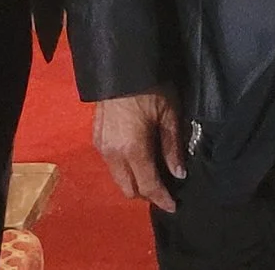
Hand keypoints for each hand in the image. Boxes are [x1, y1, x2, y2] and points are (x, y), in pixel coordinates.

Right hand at [93, 90, 185, 212]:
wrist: (122, 67)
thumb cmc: (151, 88)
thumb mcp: (169, 115)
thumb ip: (172, 147)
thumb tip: (179, 174)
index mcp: (133, 150)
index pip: (147, 186)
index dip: (161, 199)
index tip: (173, 206)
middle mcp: (113, 154)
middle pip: (128, 189)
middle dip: (146, 194)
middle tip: (164, 187)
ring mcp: (101, 147)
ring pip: (118, 178)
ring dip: (134, 181)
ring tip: (153, 171)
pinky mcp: (95, 139)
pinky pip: (111, 165)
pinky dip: (125, 169)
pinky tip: (138, 158)